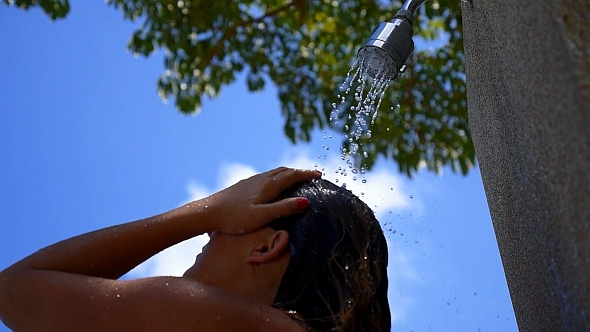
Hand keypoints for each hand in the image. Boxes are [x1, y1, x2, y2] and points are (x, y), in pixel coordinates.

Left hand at [204, 167, 320, 234]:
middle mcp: (261, 179)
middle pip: (284, 170)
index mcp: (268, 186)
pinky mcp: (244, 185)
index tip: (319, 175)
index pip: (292, 175)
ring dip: (288, 172)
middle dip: (299, 172)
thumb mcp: (262, 216)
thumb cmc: (235, 218)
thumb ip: (284, 208)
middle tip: (311, 175)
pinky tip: (273, 184)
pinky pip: (266, 176)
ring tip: (296, 177)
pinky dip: (277, 176)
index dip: (306, 174)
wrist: (208, 212)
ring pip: (274, 172)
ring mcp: (251, 181)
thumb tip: (306, 201)